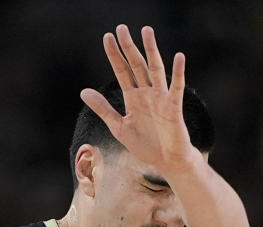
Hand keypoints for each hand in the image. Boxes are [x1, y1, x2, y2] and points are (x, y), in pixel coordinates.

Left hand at [80, 25, 195, 172]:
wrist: (166, 162)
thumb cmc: (145, 145)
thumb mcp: (118, 127)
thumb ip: (103, 109)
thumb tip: (83, 91)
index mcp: (133, 97)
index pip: (122, 71)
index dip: (114, 55)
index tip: (107, 37)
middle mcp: (147, 93)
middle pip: (136, 65)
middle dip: (129, 47)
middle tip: (121, 28)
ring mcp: (161, 98)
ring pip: (155, 69)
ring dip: (151, 50)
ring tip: (146, 31)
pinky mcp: (174, 107)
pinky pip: (176, 87)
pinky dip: (178, 72)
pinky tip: (179, 57)